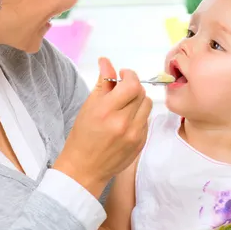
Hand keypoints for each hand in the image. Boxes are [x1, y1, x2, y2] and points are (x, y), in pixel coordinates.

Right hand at [53, 57, 151, 196]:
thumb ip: (103, 82)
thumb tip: (106, 61)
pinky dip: (139, 115)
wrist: (84, 168)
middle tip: (122, 89)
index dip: (129, 75)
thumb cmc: (83, 135)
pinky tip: (126, 120)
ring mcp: (135, 135)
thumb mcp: (89, 106)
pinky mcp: (141, 143)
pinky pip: (146, 120)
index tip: (123, 74)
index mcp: (107, 111)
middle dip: (133, 86)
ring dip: (138, 100)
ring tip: (125, 105)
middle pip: (141, 92)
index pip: (132, 84)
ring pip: (147, 105)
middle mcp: (123, 123)